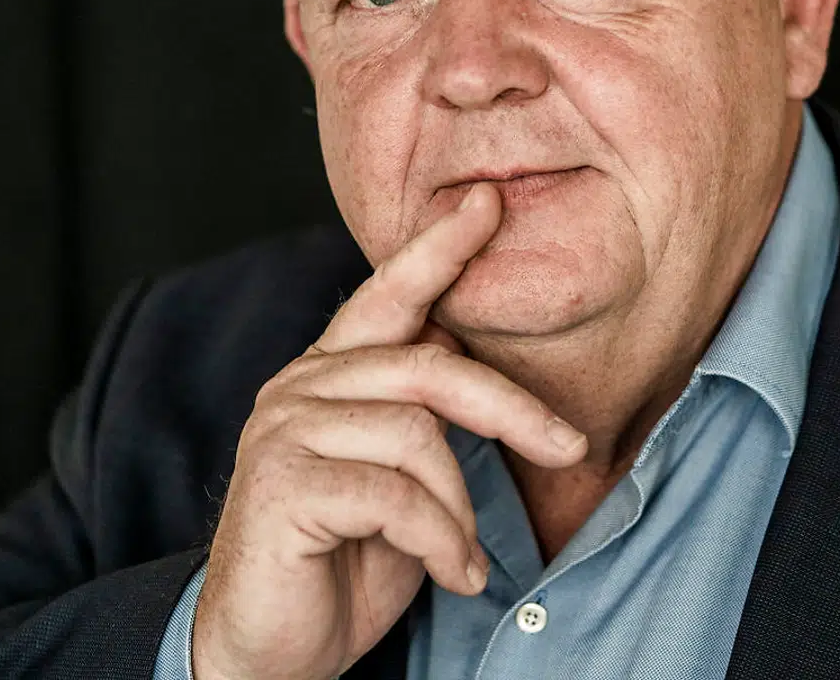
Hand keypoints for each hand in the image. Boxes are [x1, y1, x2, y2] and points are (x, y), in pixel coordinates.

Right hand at [191, 184, 588, 679]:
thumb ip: (426, 423)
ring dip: (460, 509)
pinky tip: (455, 574)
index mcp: (331, 376)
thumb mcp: (402, 482)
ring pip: (416, 435)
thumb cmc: (345, 562)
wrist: (269, 651)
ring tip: (466, 558)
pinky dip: (441, 541)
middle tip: (571, 446)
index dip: (438, 249)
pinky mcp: (278, 484)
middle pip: (429, 366)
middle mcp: (300, 389)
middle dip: (511, 407)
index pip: (388, 295)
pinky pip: (394, 496)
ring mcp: (282, 431)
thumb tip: (491, 380)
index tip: (488, 203)